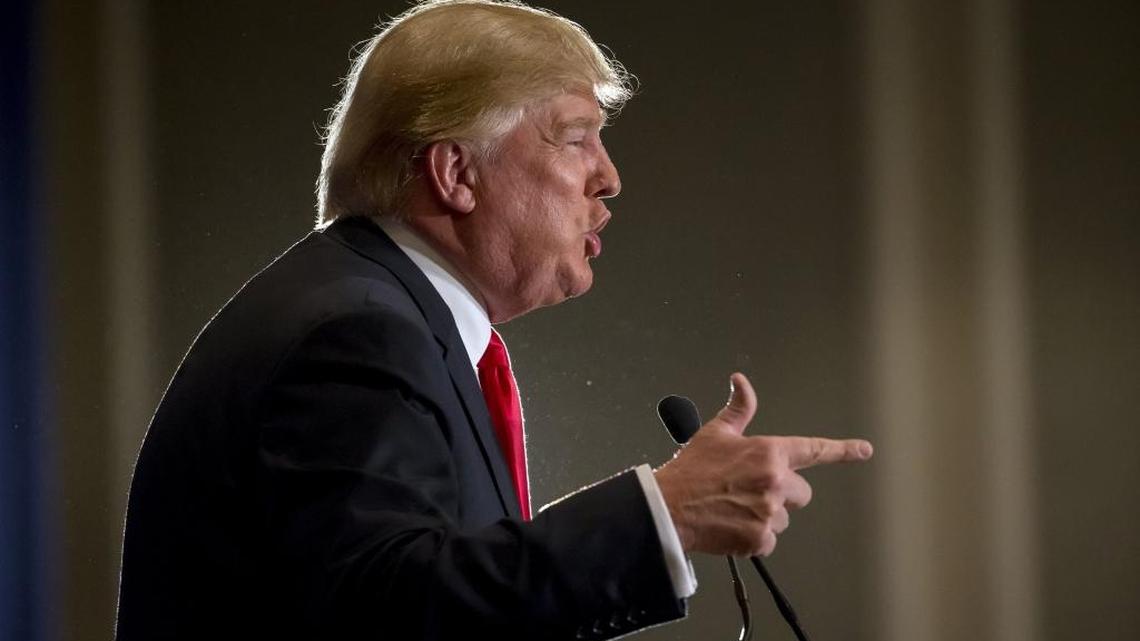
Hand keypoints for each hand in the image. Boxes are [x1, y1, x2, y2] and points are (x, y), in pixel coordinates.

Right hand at [654, 372, 872, 556]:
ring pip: (783, 519)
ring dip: (765, 517)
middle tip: (751, 492)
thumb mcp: (715, 434)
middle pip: (801, 494)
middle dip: (782, 494)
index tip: (863, 450)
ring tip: (734, 508)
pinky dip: (753, 538)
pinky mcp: (759, 539)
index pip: (813, 450)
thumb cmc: (690, 471)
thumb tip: (741, 382)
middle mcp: (774, 481)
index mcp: (769, 452)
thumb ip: (739, 410)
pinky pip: (769, 541)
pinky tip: (731, 525)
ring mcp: (769, 512)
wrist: (667, 507)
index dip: (842, 450)